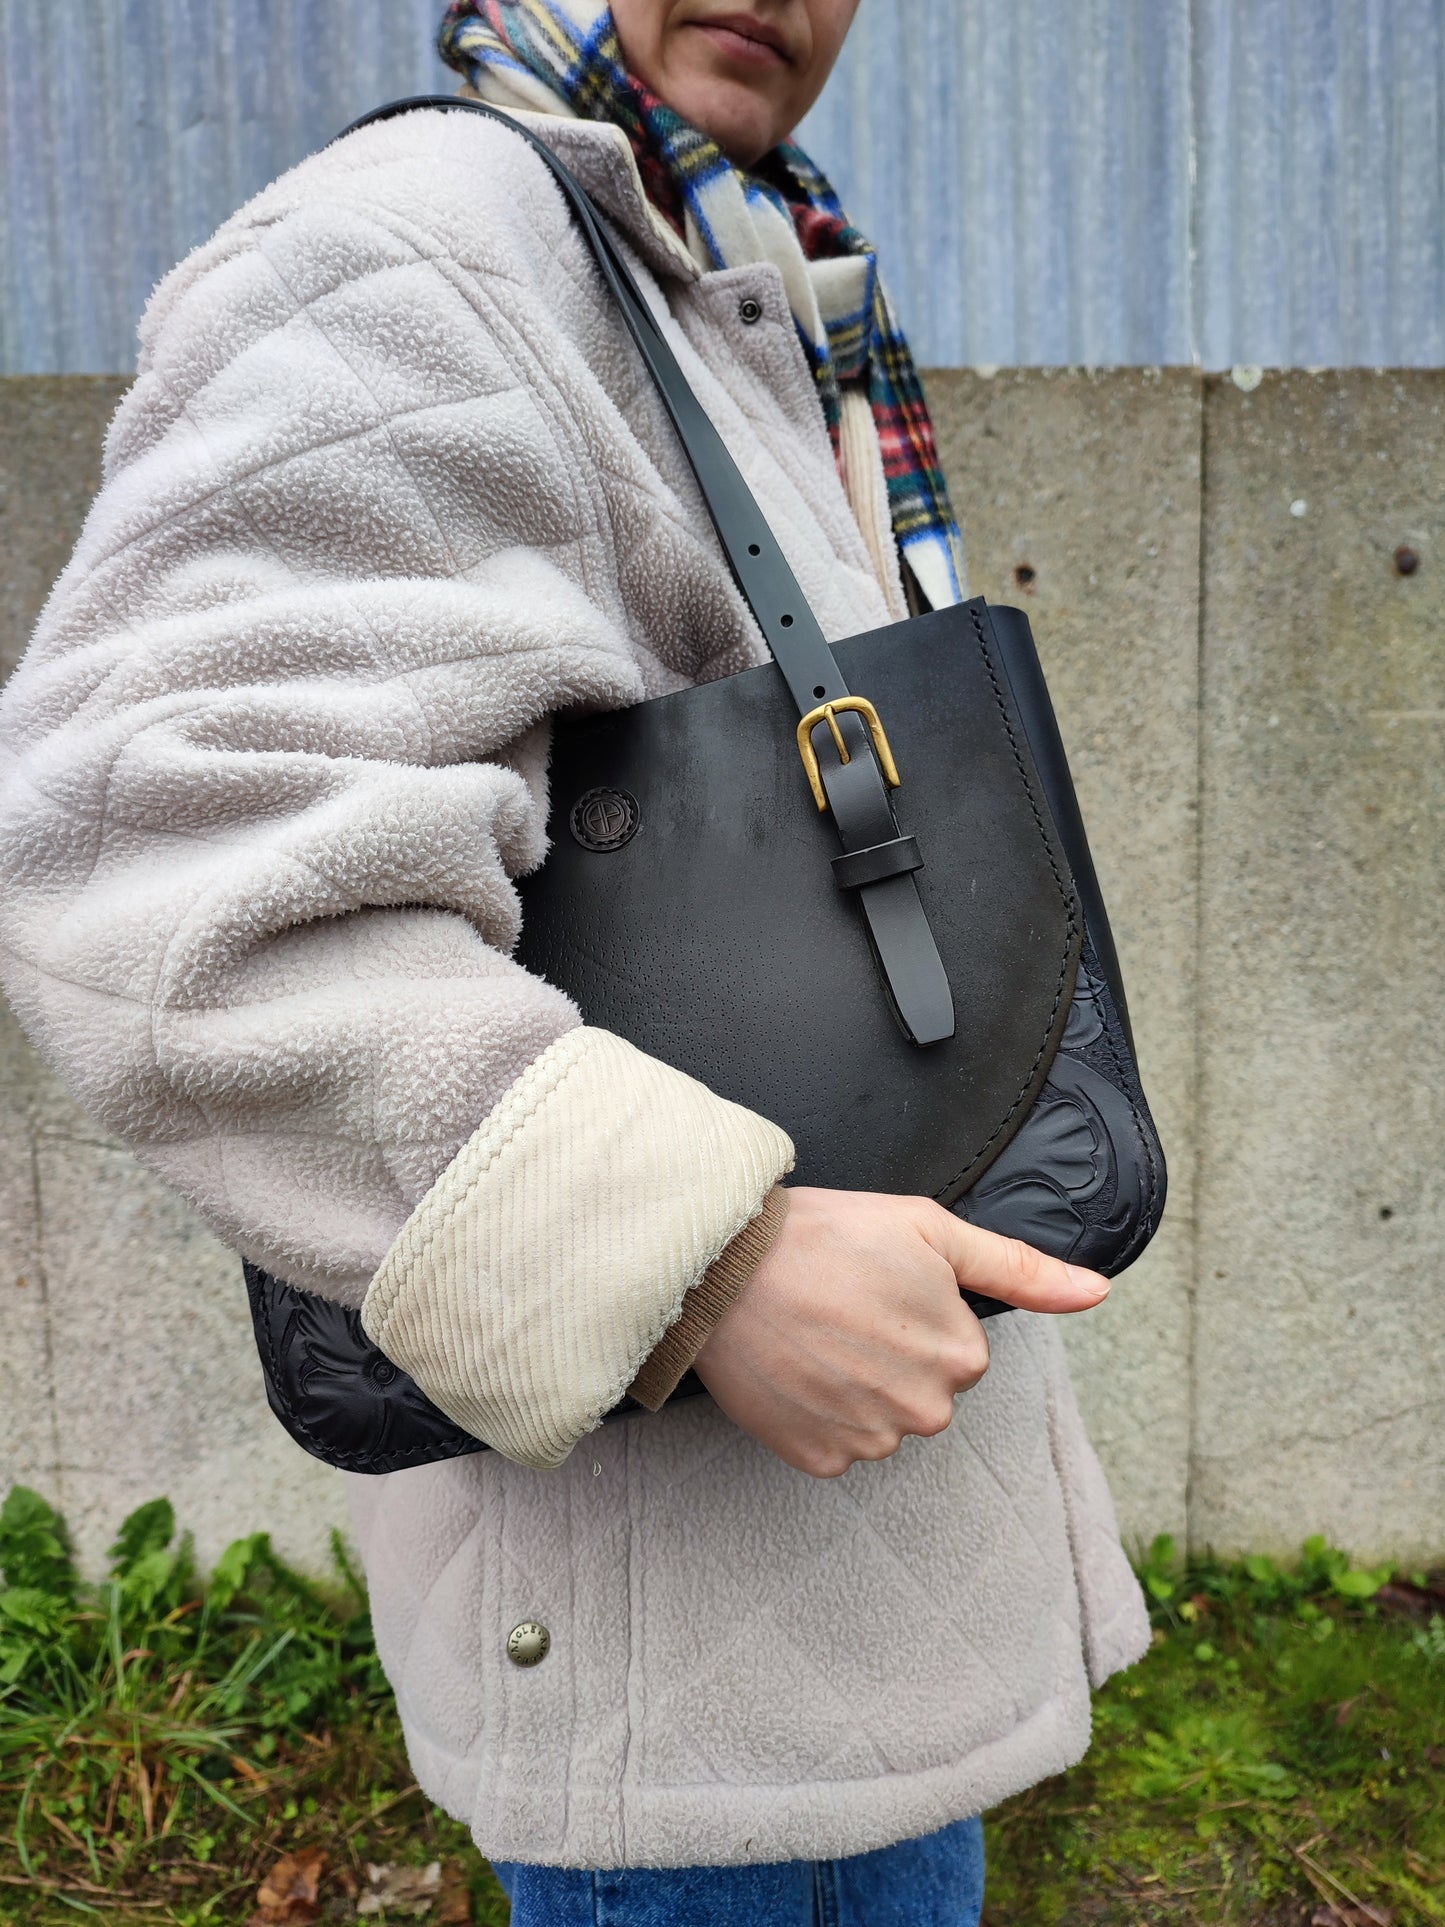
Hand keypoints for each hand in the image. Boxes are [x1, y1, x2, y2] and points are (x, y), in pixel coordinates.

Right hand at [692, 1187, 1108, 1477]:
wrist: (726, 1267)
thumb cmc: (828, 1236)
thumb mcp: (932, 1230)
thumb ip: (1019, 1268)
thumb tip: (1097, 1292)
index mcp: (961, 1357)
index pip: (957, 1349)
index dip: (916, 1313)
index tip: (876, 1287)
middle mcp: (925, 1411)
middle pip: (924, 1391)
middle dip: (892, 1355)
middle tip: (843, 1308)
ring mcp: (869, 1440)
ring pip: (881, 1420)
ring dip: (855, 1388)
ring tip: (813, 1334)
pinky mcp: (817, 1458)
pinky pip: (835, 1444)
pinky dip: (817, 1414)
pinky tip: (795, 1369)